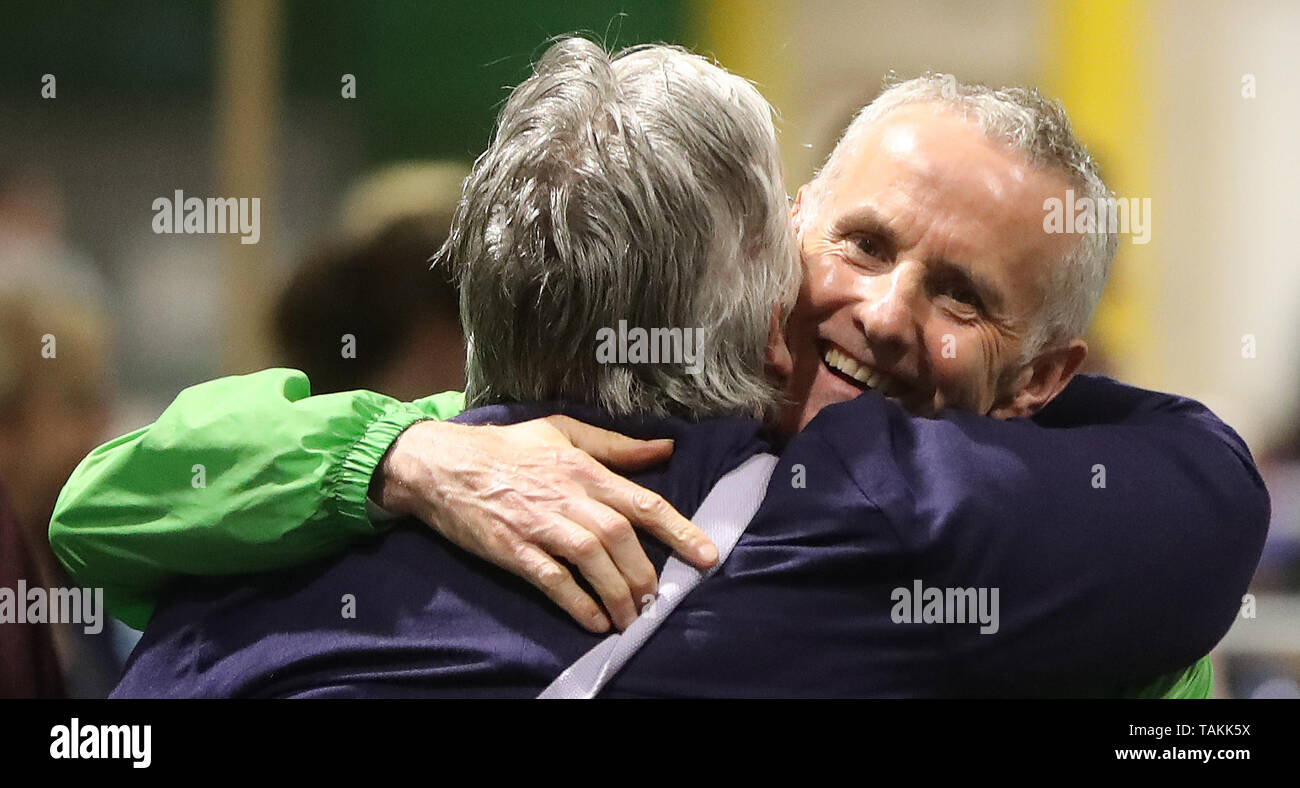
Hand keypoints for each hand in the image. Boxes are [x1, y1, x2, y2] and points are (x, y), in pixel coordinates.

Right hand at [372, 415, 717, 632]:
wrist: (442, 464)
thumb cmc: (507, 448)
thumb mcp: (563, 432)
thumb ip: (615, 446)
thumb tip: (664, 447)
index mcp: (583, 468)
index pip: (641, 501)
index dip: (679, 530)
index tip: (706, 555)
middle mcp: (566, 495)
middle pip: (620, 536)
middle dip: (645, 572)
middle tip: (655, 598)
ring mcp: (538, 523)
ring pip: (590, 559)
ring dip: (616, 592)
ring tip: (630, 617)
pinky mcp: (512, 548)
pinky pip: (551, 579)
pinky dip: (576, 602)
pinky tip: (593, 621)